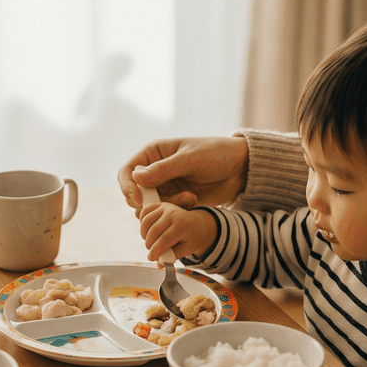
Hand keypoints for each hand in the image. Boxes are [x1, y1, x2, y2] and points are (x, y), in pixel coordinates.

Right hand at [117, 136, 249, 212]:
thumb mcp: (190, 159)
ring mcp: (165, 187)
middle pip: (134, 193)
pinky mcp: (176, 200)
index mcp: (153, 153)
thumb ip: (164, 169)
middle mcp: (154, 170)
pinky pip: (165, 212)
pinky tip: (193, 201)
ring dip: (165, 207)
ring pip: (150, 206)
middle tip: (169, 203)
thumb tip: (136, 177)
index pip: (127, 172)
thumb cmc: (216, 154)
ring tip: (189, 198)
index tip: (139, 199)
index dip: (128, 187)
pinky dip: (175, 211)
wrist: (240, 168)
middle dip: (149, 202)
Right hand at [140, 203, 217, 261]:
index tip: (151, 258)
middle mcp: (173, 213)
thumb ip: (172, 256)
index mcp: (182, 224)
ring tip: (150, 242)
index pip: (165, 239)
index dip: (155, 250)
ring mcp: (165, 207)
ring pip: (146, 221)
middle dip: (150, 245)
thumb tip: (159, 264)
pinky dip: (142, 223)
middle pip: (154, 231)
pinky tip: (148, 231)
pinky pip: (144, 213)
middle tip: (152, 252)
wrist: (196, 223)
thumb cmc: (191, 237)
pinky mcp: (159, 205)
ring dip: (144, 235)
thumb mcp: (186, 249)